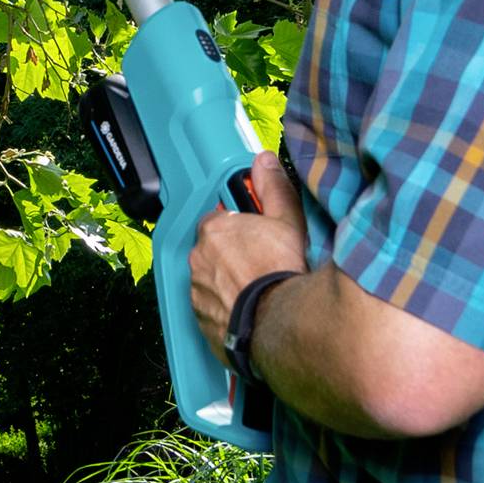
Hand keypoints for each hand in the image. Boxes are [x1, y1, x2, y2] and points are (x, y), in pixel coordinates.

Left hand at [188, 149, 308, 366]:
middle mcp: (198, 259)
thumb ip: (272, 188)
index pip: (217, 221)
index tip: (253, 236)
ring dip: (225, 282)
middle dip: (229, 255)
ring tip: (254, 288)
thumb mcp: (286, 220)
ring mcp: (197, 291)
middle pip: (211, 250)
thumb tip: (264, 161)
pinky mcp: (201, 319)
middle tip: (258, 262)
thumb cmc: (280, 271)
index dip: (236, 228)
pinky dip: (224, 308)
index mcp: (214, 229)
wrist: (278, 321)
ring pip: (208, 280)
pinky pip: (210, 308)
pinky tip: (247, 308)